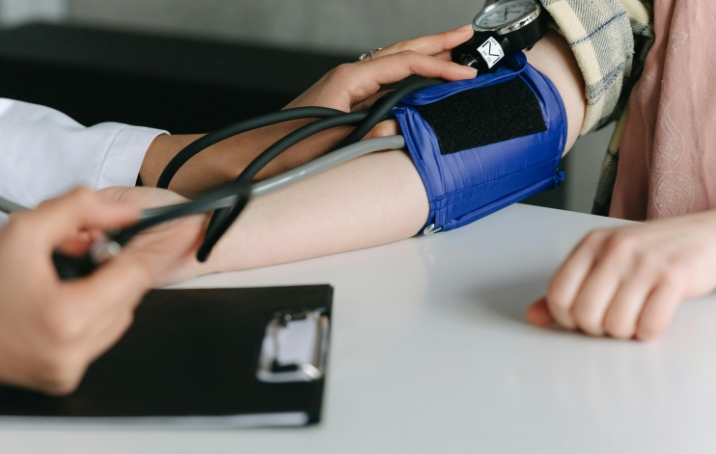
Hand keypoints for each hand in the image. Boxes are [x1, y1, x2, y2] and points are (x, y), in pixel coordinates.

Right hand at [0, 187, 203, 393]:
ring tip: (64, 277)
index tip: (186, 227)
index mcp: (68, 316)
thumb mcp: (25, 229)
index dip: (161, 247)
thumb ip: (80, 210)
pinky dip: (91, 315)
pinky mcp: (64, 379)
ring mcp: (70, 369)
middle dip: (116, 267)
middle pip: (129, 296)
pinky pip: (99, 339)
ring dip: (105, 292)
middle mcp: (74, 351)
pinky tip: (60, 302)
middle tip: (85, 249)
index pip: (135, 275)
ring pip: (118, 318)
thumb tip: (126, 212)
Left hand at [140, 26, 477, 192]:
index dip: (437, 68)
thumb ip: (367, 136)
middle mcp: (346, 78)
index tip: (465, 73)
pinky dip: (406, 76)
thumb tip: (398, 131)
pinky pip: (383, 82)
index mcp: (346, 80)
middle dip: (434, 43)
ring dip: (422, 57)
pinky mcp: (343, 103)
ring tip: (450, 50)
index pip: (402, 65)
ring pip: (392, 65)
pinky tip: (417, 82)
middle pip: (399, 53)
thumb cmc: (282, 150)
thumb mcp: (330, 144)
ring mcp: (344, 89)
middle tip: (466, 35)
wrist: (249, 157)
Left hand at [526, 206, 715, 339]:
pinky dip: (648, 332)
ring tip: (633, 317)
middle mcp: (615, 250)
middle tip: (611, 320)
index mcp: (591, 244)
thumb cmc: (649, 253)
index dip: (565, 318)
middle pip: (584, 314)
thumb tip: (533, 317)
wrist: (706, 236)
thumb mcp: (603, 261)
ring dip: (624, 332)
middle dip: (596, 329)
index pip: (557, 293)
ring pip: (615, 324)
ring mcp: (645, 262)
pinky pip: (649, 325)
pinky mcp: (674, 277)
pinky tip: (652, 319)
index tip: (581, 318)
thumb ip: (568, 288)